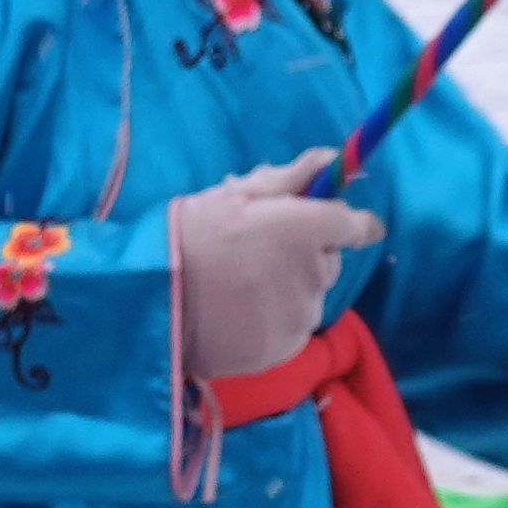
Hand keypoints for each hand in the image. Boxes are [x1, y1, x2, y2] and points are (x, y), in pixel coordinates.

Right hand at [171, 153, 378, 381]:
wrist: (154, 298)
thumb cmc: (192, 235)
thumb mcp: (237, 193)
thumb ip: (294, 176)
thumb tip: (334, 159)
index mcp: (305, 228)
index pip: (354, 225)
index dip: (350, 224)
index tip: (340, 225)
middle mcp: (313, 273)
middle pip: (327, 260)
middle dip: (304, 254)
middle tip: (256, 253)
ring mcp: (301, 315)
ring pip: (309, 296)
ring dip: (289, 290)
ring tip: (240, 287)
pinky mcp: (286, 348)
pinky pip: (292, 328)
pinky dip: (274, 322)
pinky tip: (239, 314)